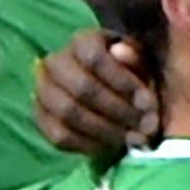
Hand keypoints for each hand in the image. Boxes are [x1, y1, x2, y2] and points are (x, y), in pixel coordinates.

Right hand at [35, 29, 158, 158]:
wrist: (111, 97)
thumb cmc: (131, 77)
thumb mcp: (142, 64)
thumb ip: (136, 57)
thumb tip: (119, 51)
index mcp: (81, 42)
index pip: (94, 57)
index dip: (123, 82)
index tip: (148, 105)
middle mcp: (55, 62)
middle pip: (81, 87)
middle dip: (118, 111)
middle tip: (145, 129)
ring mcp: (43, 91)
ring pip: (68, 113)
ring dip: (106, 130)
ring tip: (133, 140)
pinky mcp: (41, 118)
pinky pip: (59, 135)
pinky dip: (88, 144)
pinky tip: (112, 147)